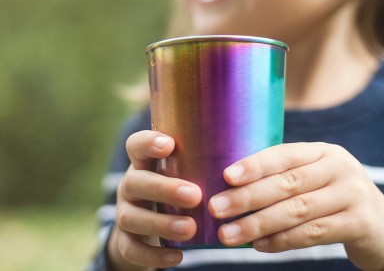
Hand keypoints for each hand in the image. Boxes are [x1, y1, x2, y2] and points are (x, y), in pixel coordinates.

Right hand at [108, 131, 201, 270]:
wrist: (145, 225)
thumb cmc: (175, 187)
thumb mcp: (180, 170)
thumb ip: (198, 160)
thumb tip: (241, 146)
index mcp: (143, 163)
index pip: (136, 145)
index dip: (148, 142)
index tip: (170, 144)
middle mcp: (130, 184)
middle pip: (136, 182)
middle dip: (164, 189)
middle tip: (195, 195)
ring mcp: (125, 212)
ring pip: (131, 217)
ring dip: (161, 224)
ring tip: (190, 229)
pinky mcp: (125, 240)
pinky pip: (132, 249)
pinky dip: (153, 255)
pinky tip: (177, 257)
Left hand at [209, 142, 383, 270]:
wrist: (383, 223)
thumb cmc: (332, 195)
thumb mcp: (315, 176)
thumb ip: (284, 176)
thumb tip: (232, 186)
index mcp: (322, 151)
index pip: (283, 155)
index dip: (254, 165)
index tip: (226, 176)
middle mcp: (338, 168)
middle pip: (287, 183)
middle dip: (247, 197)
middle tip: (216, 208)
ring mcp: (351, 195)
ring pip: (296, 210)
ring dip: (258, 224)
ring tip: (228, 235)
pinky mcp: (359, 223)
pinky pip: (313, 234)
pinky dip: (282, 241)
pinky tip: (259, 246)